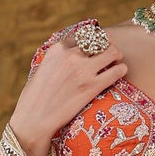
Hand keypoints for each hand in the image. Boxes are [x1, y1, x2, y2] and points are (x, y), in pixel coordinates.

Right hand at [10, 31, 126, 155]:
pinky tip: (120, 73)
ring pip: (112, 52)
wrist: (34, 119)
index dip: (92, 41)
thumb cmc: (34, 98)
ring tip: (116, 62)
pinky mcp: (92, 87)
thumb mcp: (42, 69)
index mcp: (57, 49)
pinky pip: (116, 72)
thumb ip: (57, 60)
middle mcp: (71, 55)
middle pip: (99, 40)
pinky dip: (121, 70)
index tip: (95, 48)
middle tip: (110, 53)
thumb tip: (67, 58)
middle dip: (107, 45)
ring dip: (116, 56)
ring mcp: (83, 70)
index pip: (83, 36)